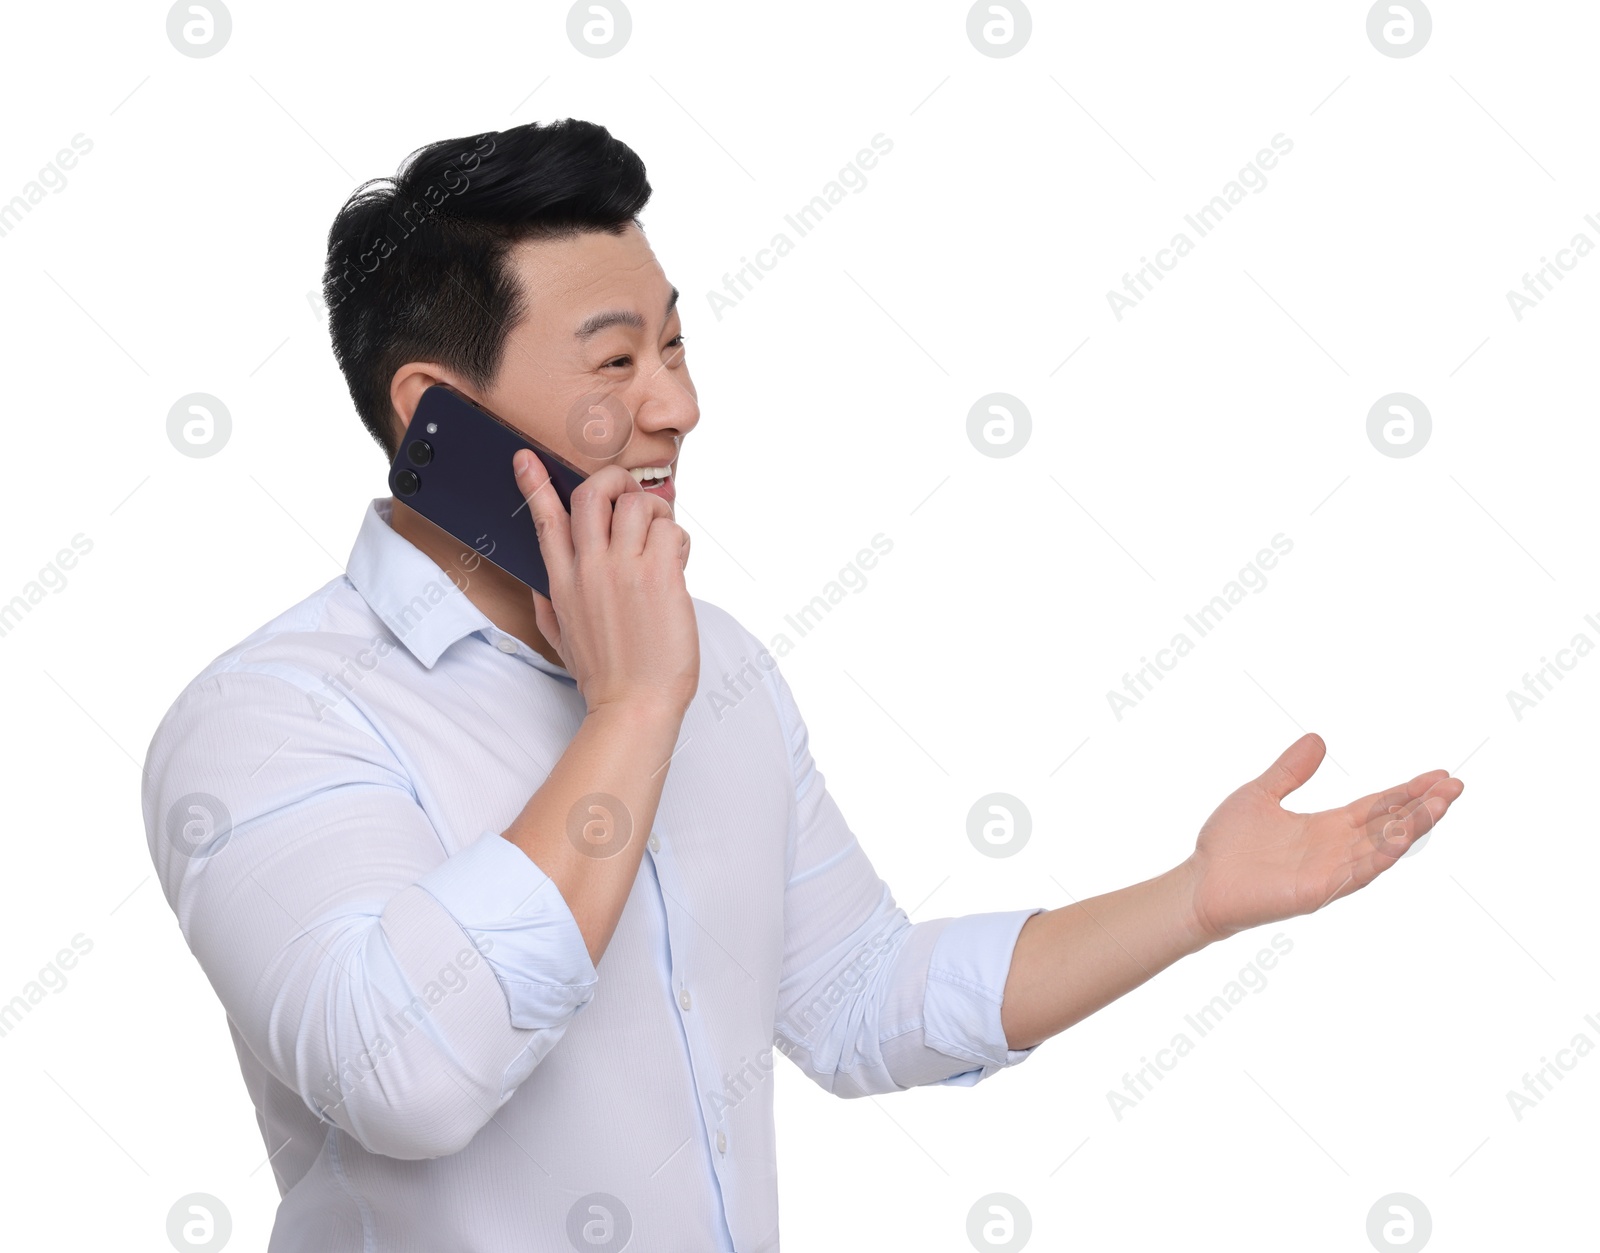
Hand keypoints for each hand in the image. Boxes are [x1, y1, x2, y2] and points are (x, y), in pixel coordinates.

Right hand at [515, 451, 698, 717]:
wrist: (634, 705)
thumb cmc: (605, 676)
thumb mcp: (561, 636)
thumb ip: (548, 601)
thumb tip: (543, 577)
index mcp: (561, 582)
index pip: (544, 520)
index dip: (534, 484)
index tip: (526, 458)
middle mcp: (589, 569)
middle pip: (593, 493)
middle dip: (615, 481)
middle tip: (633, 496)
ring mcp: (623, 570)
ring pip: (638, 504)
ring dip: (656, 514)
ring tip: (663, 541)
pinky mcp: (659, 576)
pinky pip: (671, 529)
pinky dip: (679, 539)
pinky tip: (678, 564)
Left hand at [1176, 733, 1463, 944]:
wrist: (1199, 882)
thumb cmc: (1226, 845)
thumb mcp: (1261, 794)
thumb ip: (1290, 770)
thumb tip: (1318, 739)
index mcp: (1327, 826)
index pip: (1379, 806)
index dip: (1408, 792)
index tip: (1440, 775)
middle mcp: (1336, 849)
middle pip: (1391, 826)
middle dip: (1424, 807)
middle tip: (1455, 786)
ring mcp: (1331, 872)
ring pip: (1382, 848)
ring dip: (1412, 828)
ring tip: (1440, 805)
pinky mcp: (1317, 891)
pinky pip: (1356, 873)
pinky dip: (1380, 856)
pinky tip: (1400, 839)